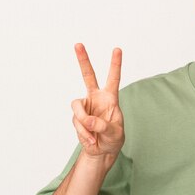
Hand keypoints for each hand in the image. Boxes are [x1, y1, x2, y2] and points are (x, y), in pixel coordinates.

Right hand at [71, 43, 124, 158]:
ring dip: (84, 123)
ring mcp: (85, 106)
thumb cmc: (113, 138)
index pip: (113, 78)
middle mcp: (96, 98)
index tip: (117, 49)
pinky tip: (90, 138)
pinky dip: (83, 132)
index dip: (115, 64)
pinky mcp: (77, 116)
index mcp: (110, 98)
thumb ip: (103, 126)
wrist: (101, 150)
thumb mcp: (115, 133)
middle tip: (78, 44)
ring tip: (93, 134)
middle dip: (83, 60)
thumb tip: (88, 120)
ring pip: (77, 107)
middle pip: (88, 76)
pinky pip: (76, 121)